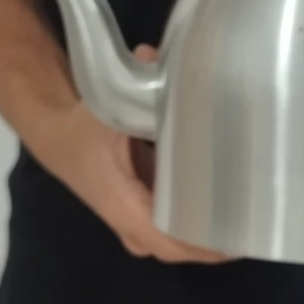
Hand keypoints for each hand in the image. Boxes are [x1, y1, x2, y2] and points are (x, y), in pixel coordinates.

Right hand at [33, 44, 230, 263]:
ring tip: (246, 217)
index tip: (235, 239)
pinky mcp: (138, 203)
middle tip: (251, 225)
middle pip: (174, 246)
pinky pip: (170, 219)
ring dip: (204, 228)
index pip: (165, 238)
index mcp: (120, 200)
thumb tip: (160, 57)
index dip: (201, 245)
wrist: (53, 127)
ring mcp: (132, 215)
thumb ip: (141, 85)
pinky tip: (226, 198)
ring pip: (172, 235)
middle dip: (211, 241)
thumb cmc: (82, 122)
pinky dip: (194, 213)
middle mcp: (127, 218)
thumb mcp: (111, 105)